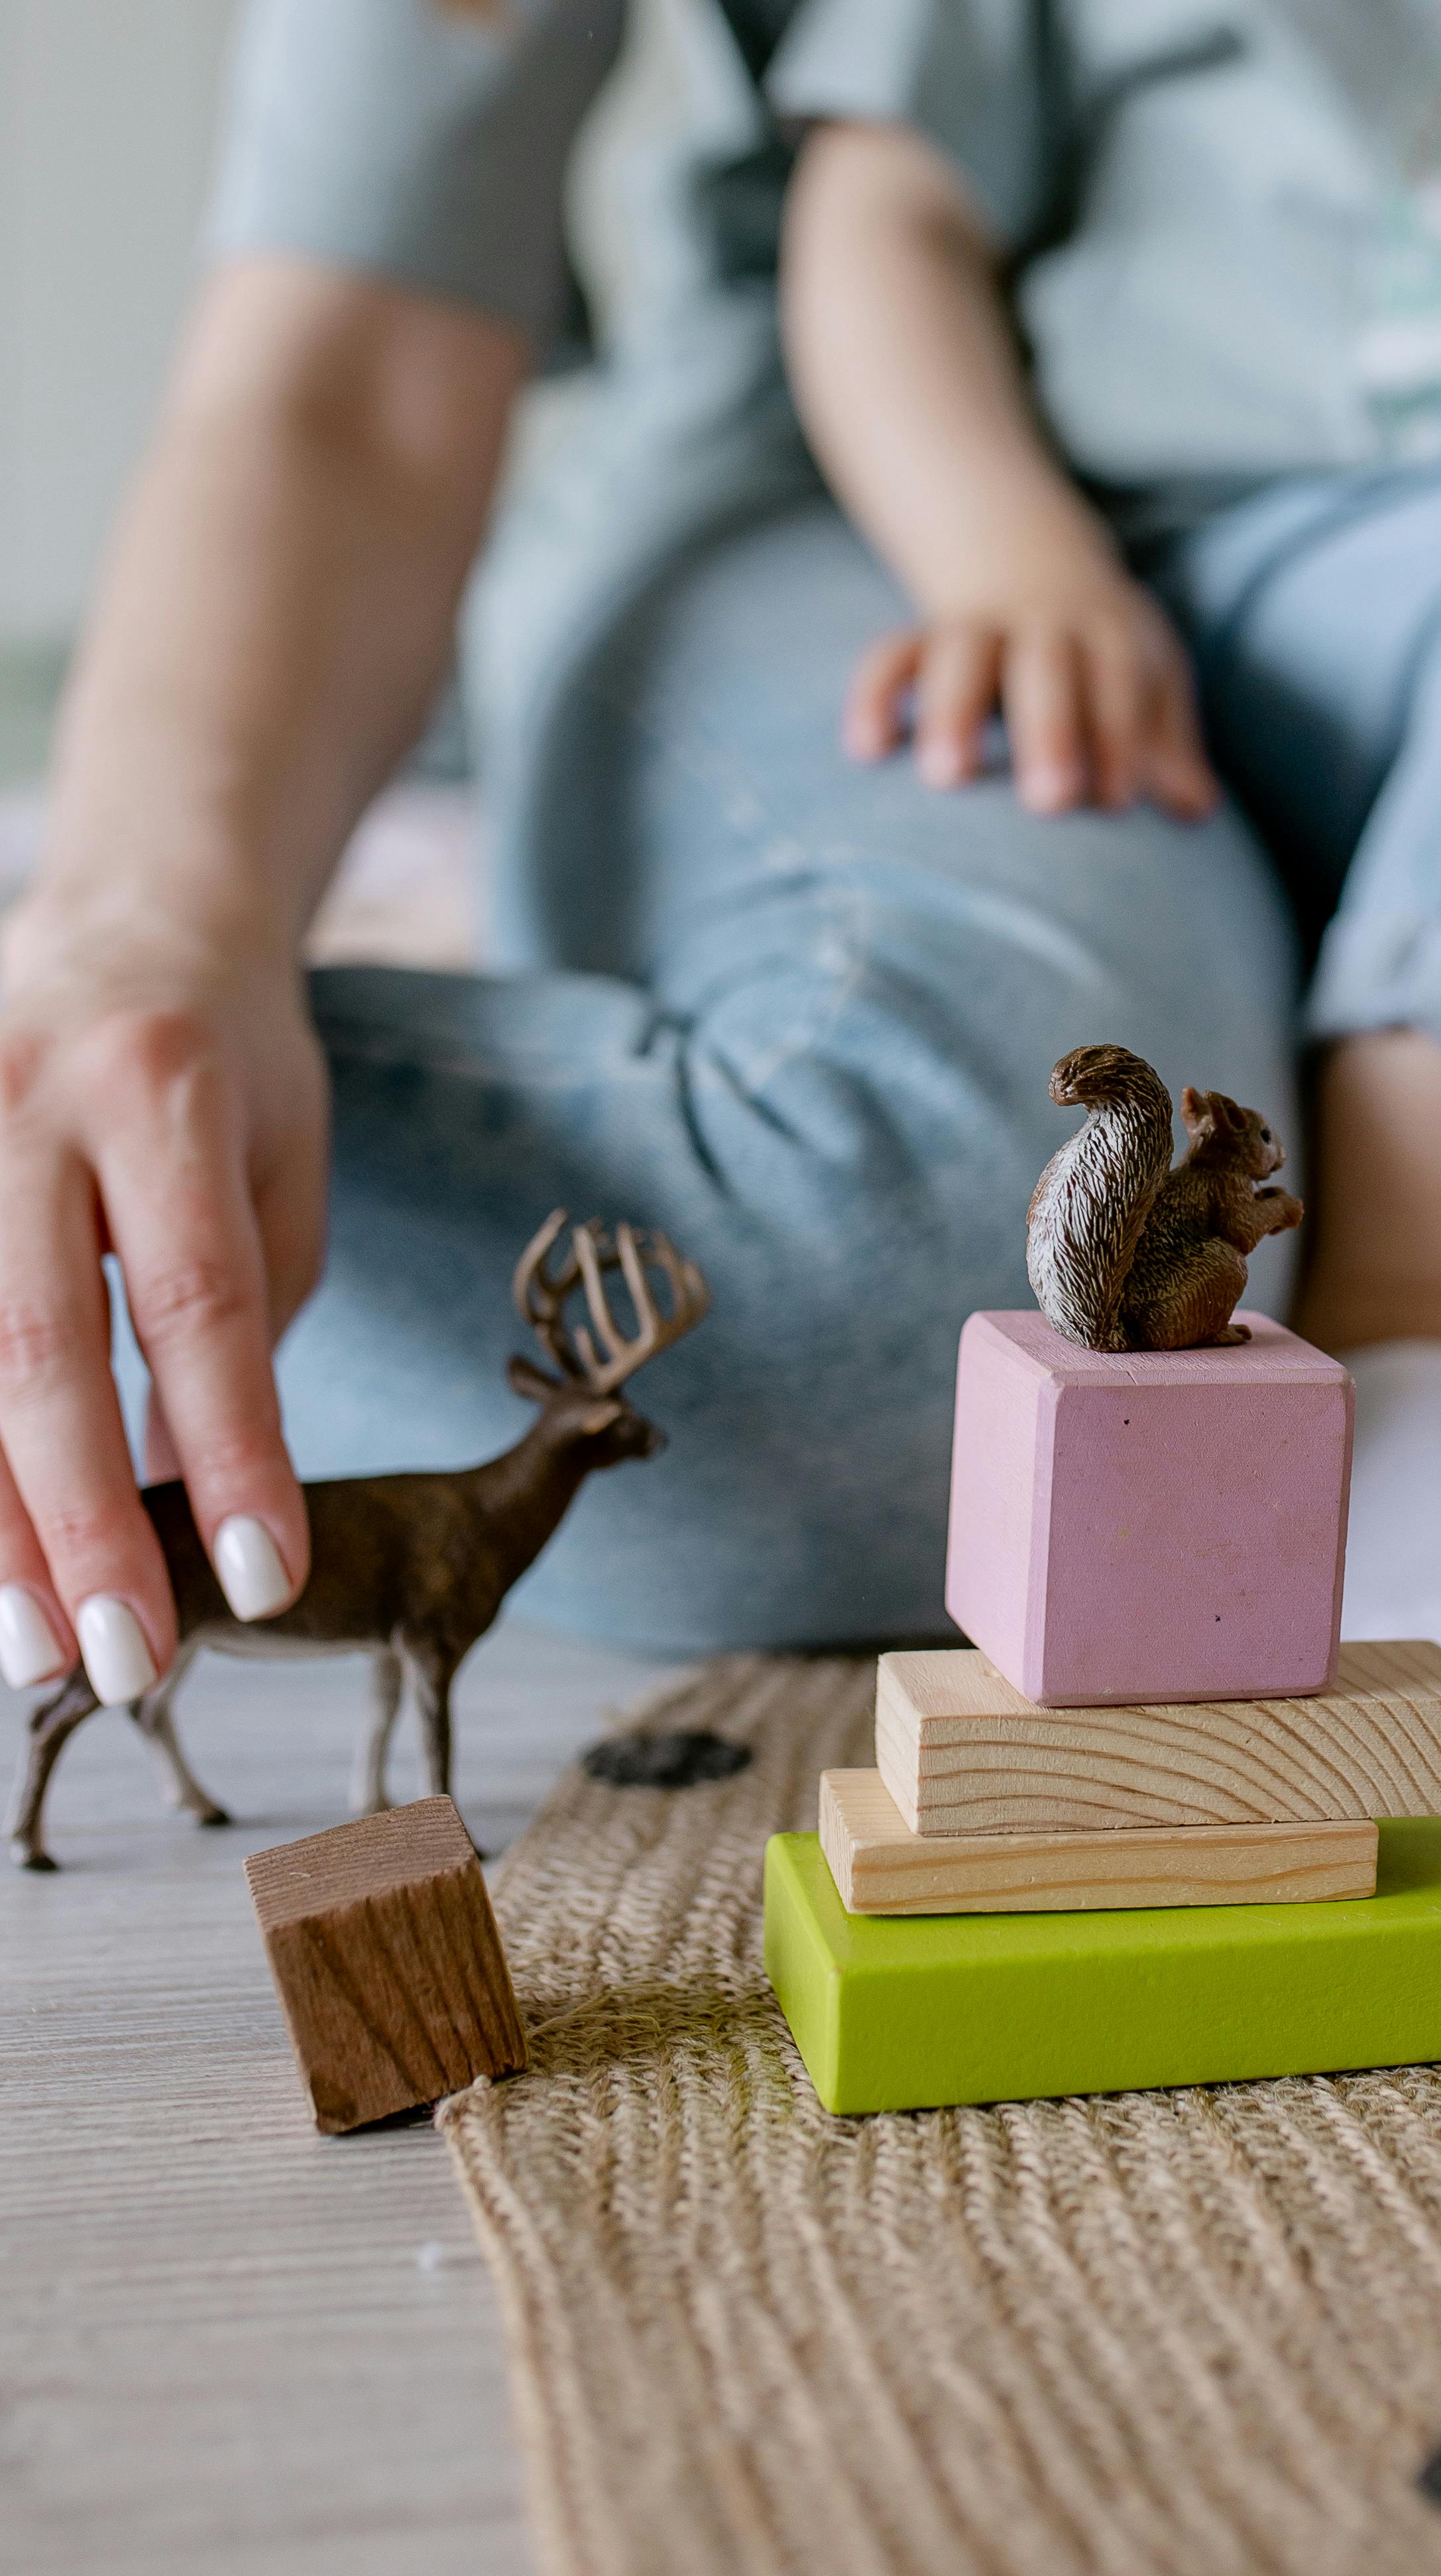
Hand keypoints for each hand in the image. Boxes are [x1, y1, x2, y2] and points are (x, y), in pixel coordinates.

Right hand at [0, 910, 324, 1701]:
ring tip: (35, 1652)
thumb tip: (193, 1497)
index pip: (200, 1305)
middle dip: (80, 1525)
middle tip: (125, 1662)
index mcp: (163, 1091)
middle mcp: (25, 1105)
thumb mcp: (281, 1162)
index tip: (260, 1579)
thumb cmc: (229, 1067)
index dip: (227, 1453)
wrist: (129, 914)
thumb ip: (247, 1317)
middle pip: (40, 1349)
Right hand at [842, 569, 1220, 818]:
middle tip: (1050, 803)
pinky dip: (873, 697)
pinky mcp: (922, 640)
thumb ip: (1165, 742)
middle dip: (1049, 730)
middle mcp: (1040, 623)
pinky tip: (867, 751)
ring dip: (951, 712)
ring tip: (945, 779)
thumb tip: (1197, 811)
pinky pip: (889, 658)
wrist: (1029, 559)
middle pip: (1045, 666)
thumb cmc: (1101, 651)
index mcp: (1106, 629)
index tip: (1116, 802)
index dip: (1119, 736)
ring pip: (960, 655)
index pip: (1118, 679)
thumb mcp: (1145, 676)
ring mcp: (976, 628)